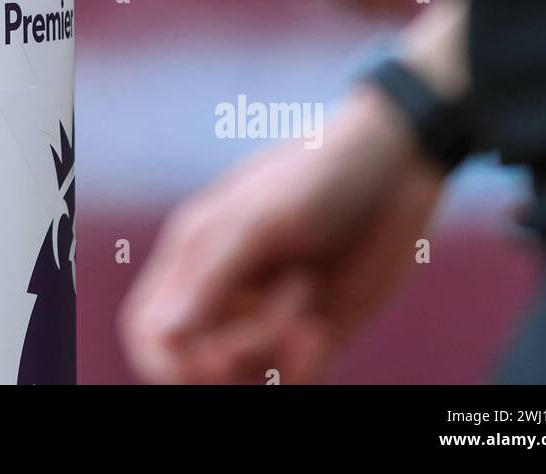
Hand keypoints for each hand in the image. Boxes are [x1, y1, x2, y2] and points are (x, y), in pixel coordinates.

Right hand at [119, 85, 443, 383]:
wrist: (396, 167)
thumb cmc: (316, 177)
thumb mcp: (258, 221)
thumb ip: (210, 278)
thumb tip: (164, 337)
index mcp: (194, 255)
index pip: (150, 330)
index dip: (165, 359)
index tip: (204, 355)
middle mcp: (225, 290)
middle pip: (195, 364)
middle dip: (230, 357)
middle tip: (275, 323)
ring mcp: (270, 314)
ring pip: (247, 374)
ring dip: (273, 351)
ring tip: (308, 296)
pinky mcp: (316, 329)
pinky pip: (295, 379)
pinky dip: (304, 370)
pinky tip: (321, 331)